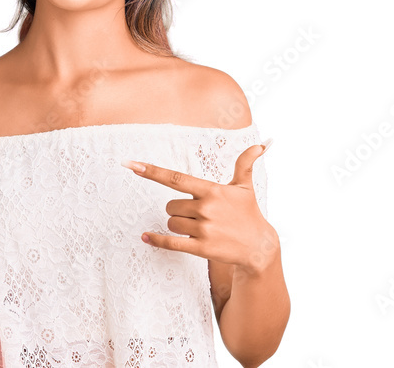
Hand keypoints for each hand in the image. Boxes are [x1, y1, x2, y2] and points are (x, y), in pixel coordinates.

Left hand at [121, 139, 278, 274]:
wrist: (258, 246)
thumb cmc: (248, 213)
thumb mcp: (245, 187)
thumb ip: (245, 164)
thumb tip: (261, 144)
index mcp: (212, 190)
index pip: (176, 179)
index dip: (152, 171)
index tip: (132, 165)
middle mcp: (206, 208)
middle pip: (170, 206)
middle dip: (178, 210)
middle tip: (198, 214)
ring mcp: (203, 229)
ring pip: (171, 223)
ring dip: (178, 225)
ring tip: (199, 228)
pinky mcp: (201, 248)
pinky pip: (170, 243)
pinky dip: (156, 240)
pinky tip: (145, 237)